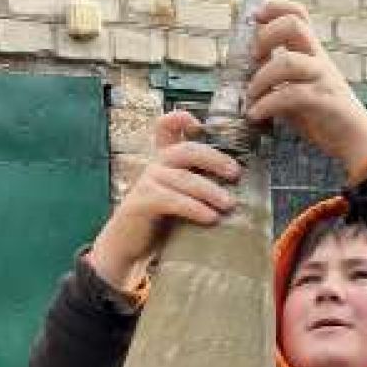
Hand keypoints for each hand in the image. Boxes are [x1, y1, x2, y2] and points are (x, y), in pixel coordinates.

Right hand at [86, 111, 240, 292]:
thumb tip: (238, 190)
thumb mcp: (180, 199)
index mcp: (165, 160)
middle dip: (214, 159)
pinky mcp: (141, 202)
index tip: (198, 124)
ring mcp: (147, 182)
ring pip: (183, 178)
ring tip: (229, 204)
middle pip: (187, 150)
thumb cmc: (160, 223)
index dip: (180, 119)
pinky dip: (194, 208)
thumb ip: (198, 187)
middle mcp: (156, 165)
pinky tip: (210, 218)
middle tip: (235, 174)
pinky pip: (172, 200)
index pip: (166, 128)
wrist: (128, 247)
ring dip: (209, 190)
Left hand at [245, 1, 366, 181]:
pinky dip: (266, 105)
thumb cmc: (324, 117)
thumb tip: (247, 79)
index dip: (275, 8)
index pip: (298, 15)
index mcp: (312, 54)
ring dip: (261, 78)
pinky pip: (290, 95)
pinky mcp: (323, 101)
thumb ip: (277, 82)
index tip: (255, 17)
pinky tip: (255, 115)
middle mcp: (319, 60)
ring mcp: (323, 79)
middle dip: (266, 36)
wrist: (356, 142)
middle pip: (294, 25)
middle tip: (253, 58)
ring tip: (250, 97)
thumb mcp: (297, 93)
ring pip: (289, 61)